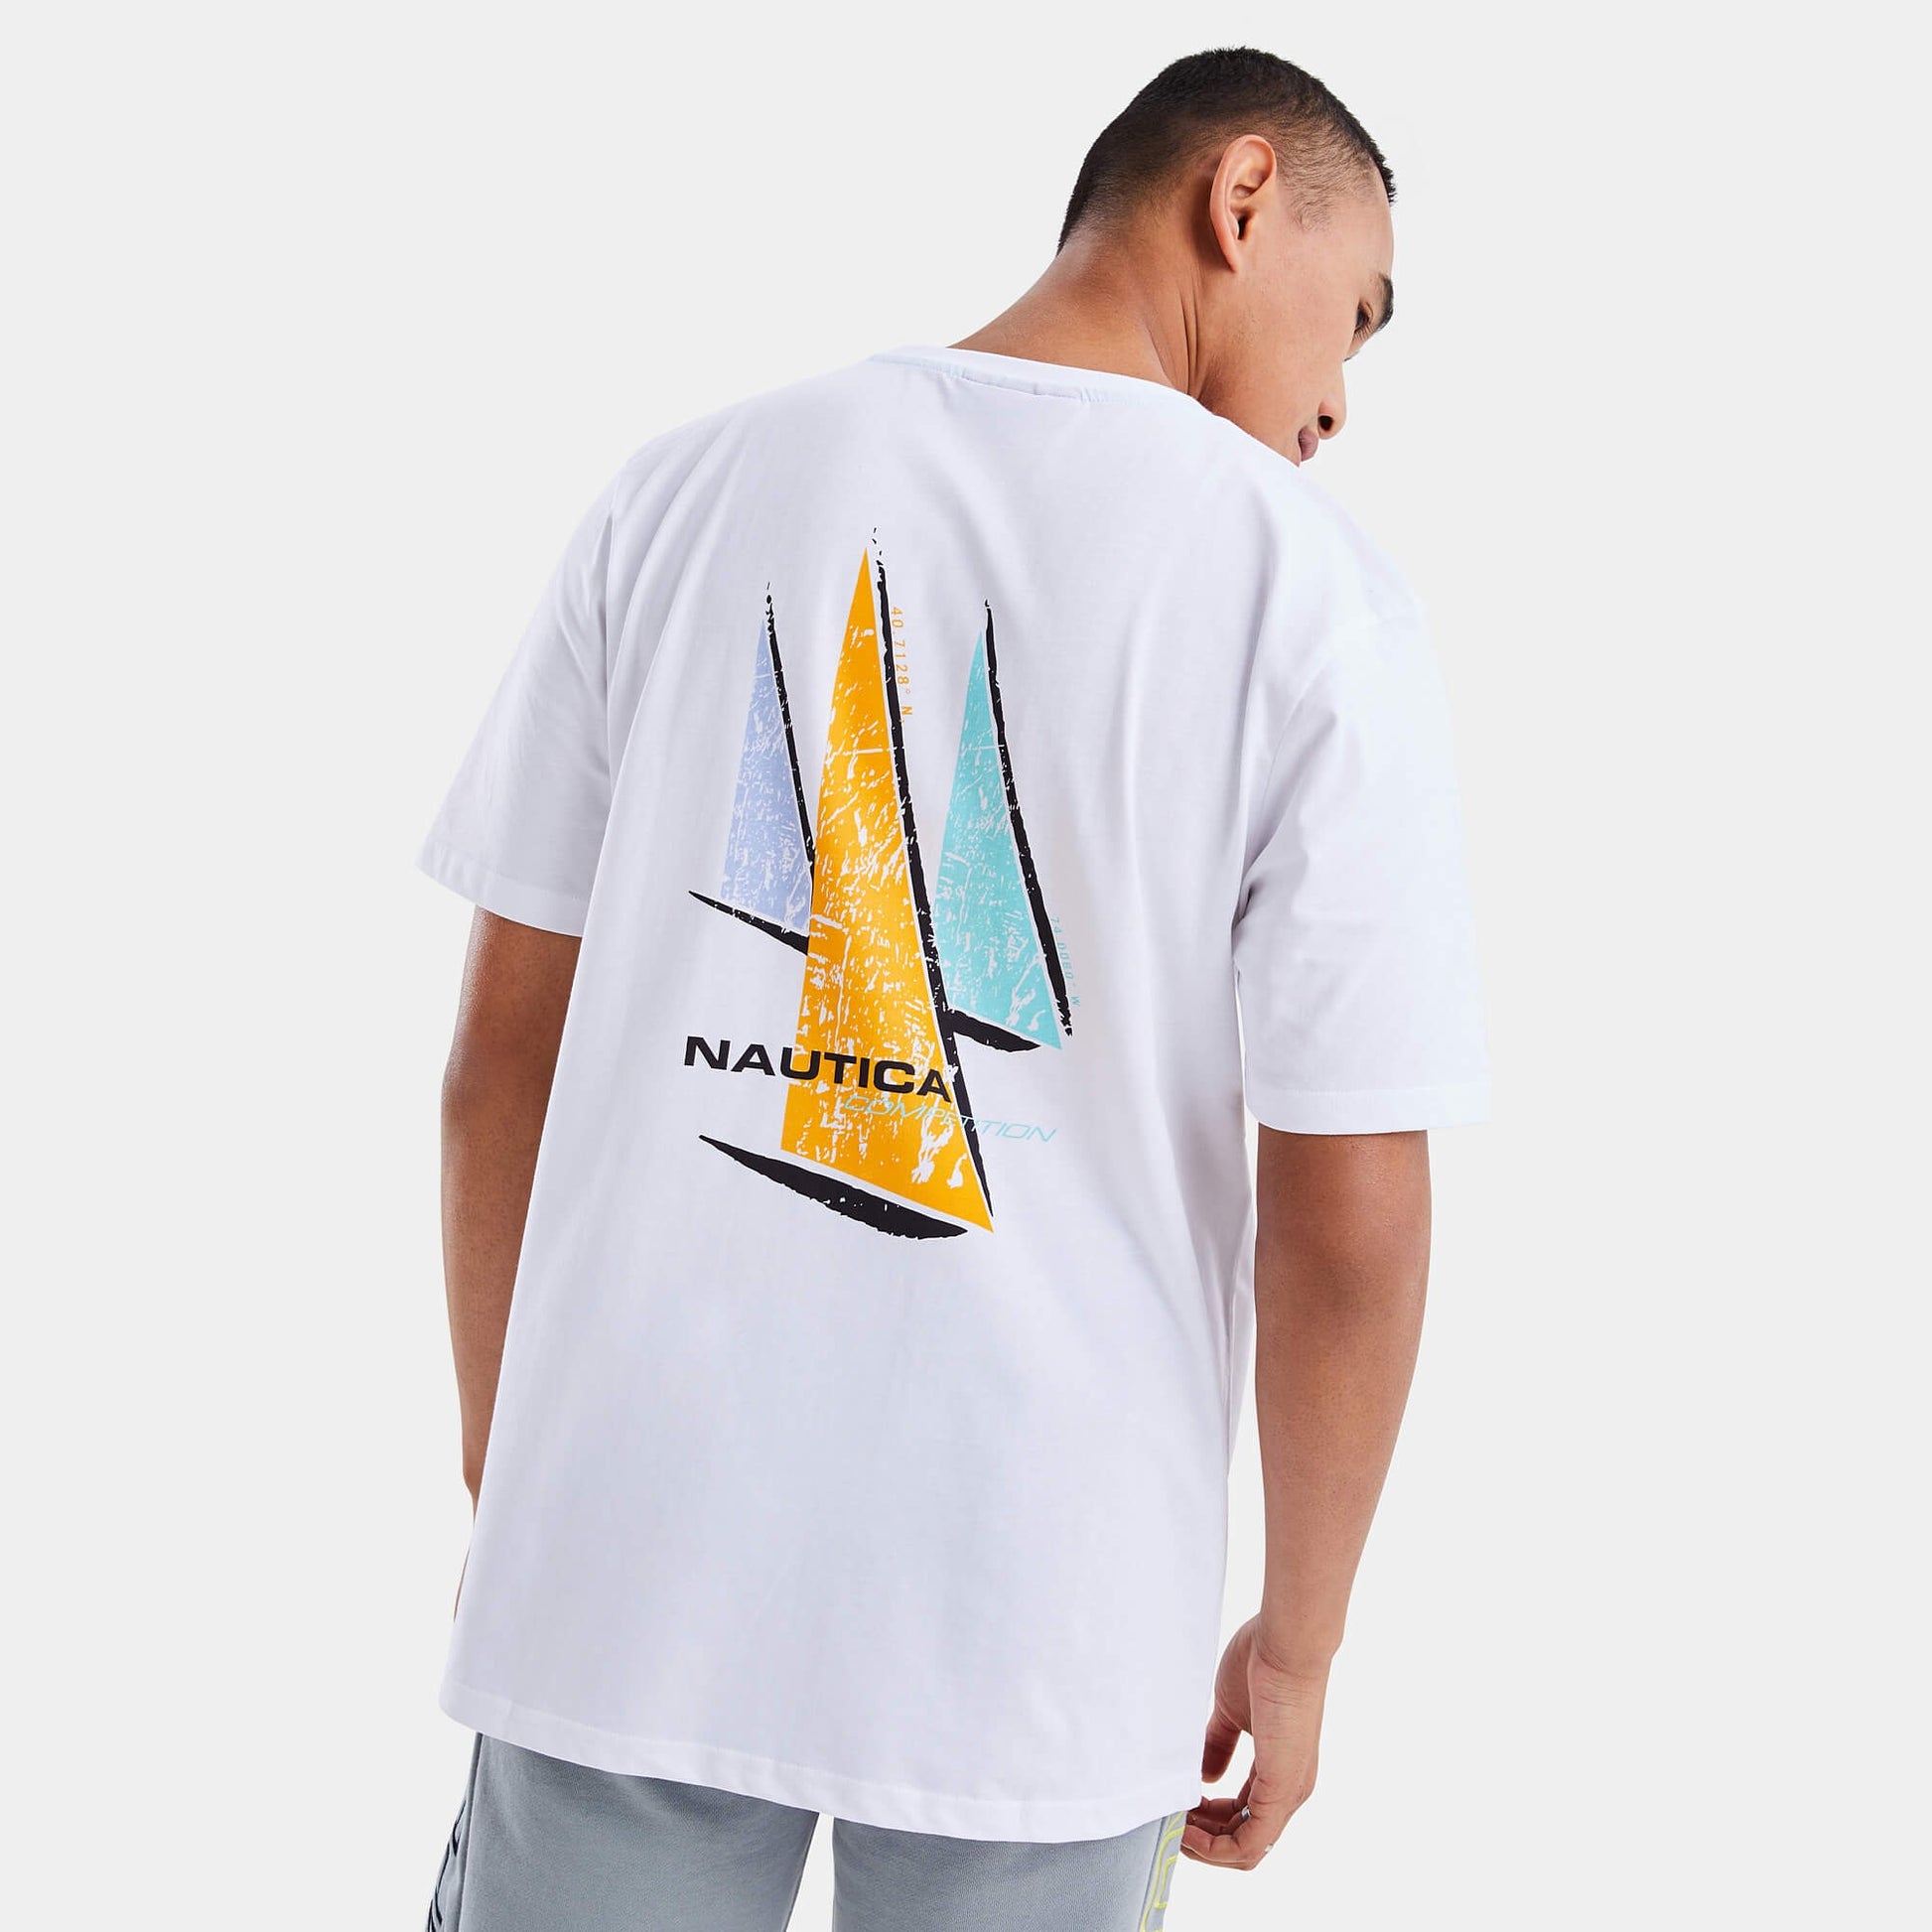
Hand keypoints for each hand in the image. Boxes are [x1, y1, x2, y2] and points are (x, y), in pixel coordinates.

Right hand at [1182, 1617, 1327, 1869]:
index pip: (1243, 1817)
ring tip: (1174, 1829)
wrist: (1284, 1644)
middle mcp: (1288, 1791)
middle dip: (1203, 1840)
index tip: (1178, 1807)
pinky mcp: (1281, 1790)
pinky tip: (1189, 1831)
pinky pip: (1251, 1842)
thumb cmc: (1262, 1664)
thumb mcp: (1231, 1712)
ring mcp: (1287, 1793)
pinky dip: (1217, 1848)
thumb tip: (1205, 1777)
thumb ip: (1219, 1744)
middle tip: (1170, 1823)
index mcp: (1278, 1772)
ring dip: (1206, 1848)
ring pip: (1246, 1850)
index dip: (1208, 1821)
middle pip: (1242, 1841)